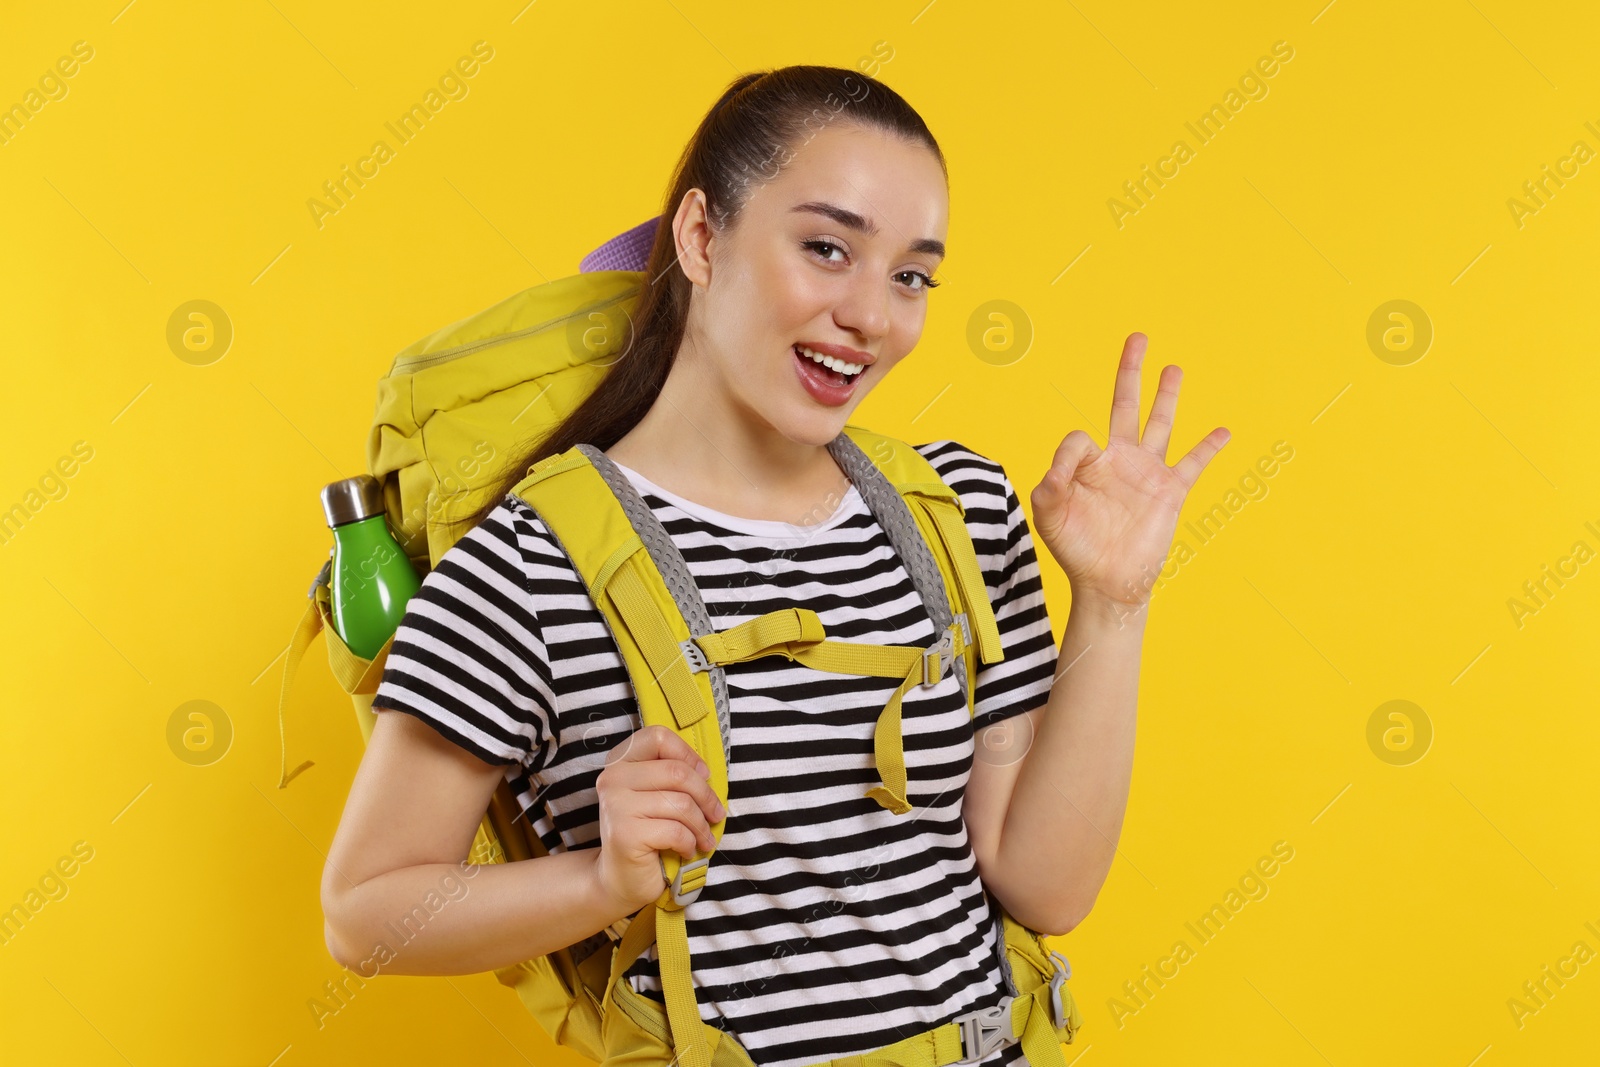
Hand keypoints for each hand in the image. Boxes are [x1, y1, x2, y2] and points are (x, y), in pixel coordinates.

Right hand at [592, 725, 726, 913]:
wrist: (620, 879)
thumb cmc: (646, 833)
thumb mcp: (658, 797)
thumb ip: (673, 776)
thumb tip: (706, 772)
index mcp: (620, 762)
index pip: (658, 737)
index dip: (688, 754)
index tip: (704, 776)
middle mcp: (613, 779)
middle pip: (677, 772)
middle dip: (706, 796)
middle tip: (716, 815)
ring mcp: (616, 805)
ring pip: (681, 804)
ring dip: (701, 825)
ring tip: (704, 839)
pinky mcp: (625, 834)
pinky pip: (676, 831)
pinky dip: (690, 843)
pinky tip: (686, 850)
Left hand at [1030, 333, 1228, 616]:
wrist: (1107, 581)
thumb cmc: (1074, 548)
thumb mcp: (1049, 513)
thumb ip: (1052, 480)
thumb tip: (1075, 452)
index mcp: (1088, 463)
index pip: (1080, 436)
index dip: (1073, 453)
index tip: (1069, 478)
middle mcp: (1120, 460)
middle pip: (1125, 404)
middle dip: (1130, 371)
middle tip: (1137, 337)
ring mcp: (1147, 473)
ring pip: (1160, 423)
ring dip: (1167, 395)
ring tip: (1173, 367)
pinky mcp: (1170, 491)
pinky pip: (1193, 463)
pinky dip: (1208, 446)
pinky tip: (1223, 430)